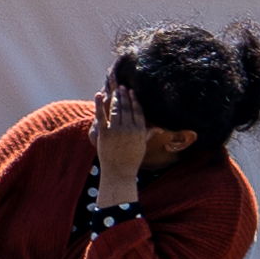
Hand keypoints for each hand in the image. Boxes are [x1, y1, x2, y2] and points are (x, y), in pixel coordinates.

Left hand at [91, 79, 152, 205]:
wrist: (119, 171)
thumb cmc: (131, 158)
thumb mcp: (142, 145)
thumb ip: (149, 133)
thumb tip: (160, 127)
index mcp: (140, 131)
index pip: (138, 111)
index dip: (135, 100)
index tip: (132, 92)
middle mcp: (130, 129)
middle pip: (127, 108)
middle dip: (124, 96)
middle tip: (122, 87)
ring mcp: (117, 130)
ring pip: (116, 110)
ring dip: (116, 98)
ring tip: (115, 91)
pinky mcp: (105, 133)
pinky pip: (101, 115)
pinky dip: (99, 104)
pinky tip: (98, 95)